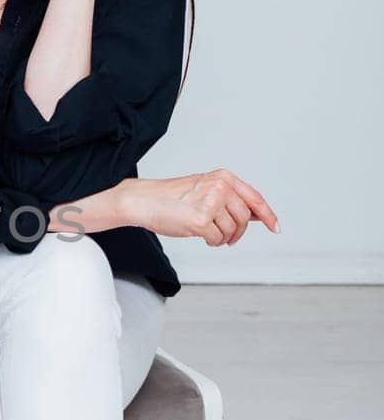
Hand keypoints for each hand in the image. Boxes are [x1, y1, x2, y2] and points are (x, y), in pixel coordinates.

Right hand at [116, 170, 280, 246]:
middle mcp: (220, 186)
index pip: (254, 198)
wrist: (144, 200)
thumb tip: (256, 215)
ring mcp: (211, 202)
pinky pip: (218, 239)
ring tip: (208, 233)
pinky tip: (199, 235)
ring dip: (223, 238)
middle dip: (237, 232)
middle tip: (226, 237)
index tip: (275, 227)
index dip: (268, 215)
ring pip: (232, 230)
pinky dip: (212, 242)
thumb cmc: (171, 198)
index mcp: (223, 176)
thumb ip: (231, 200)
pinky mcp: (201, 219)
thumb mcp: (205, 191)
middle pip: (244, 218)